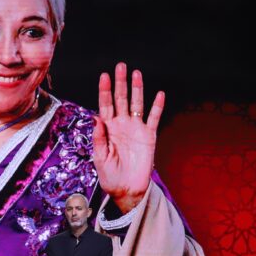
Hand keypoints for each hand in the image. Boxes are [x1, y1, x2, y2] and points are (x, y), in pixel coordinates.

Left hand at [93, 62, 163, 213]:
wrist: (126, 189)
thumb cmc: (109, 175)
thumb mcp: (99, 157)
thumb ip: (99, 138)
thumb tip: (96, 117)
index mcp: (107, 128)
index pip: (105, 105)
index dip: (105, 91)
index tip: (104, 76)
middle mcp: (121, 125)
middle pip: (121, 99)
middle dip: (120, 83)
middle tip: (121, 66)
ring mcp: (136, 129)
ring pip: (137, 104)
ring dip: (137, 89)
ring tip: (136, 73)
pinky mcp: (149, 136)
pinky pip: (154, 118)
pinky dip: (157, 106)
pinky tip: (159, 94)